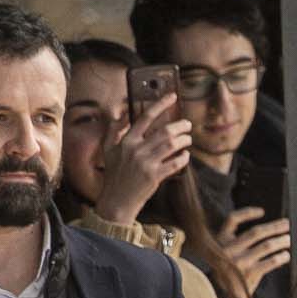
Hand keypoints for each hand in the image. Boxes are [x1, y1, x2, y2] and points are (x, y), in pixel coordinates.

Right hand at [100, 94, 193, 219]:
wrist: (117, 201)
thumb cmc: (114, 174)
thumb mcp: (108, 150)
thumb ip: (113, 130)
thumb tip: (120, 113)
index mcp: (126, 141)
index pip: (146, 117)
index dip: (161, 104)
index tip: (173, 96)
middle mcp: (136, 150)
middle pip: (164, 131)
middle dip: (180, 125)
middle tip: (187, 125)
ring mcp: (146, 164)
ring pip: (172, 145)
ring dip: (184, 140)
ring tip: (188, 139)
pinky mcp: (154, 177)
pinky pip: (174, 163)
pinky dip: (183, 158)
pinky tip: (185, 155)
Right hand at [220, 207, 294, 297]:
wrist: (223, 295)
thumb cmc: (229, 270)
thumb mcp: (224, 252)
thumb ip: (236, 241)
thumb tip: (268, 230)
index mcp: (221, 240)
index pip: (232, 219)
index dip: (247, 213)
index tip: (262, 212)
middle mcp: (229, 249)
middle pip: (256, 232)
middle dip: (275, 227)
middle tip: (287, 225)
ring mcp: (239, 262)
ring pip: (266, 245)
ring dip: (281, 241)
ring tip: (289, 240)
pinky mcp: (249, 273)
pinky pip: (270, 262)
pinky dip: (281, 257)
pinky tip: (286, 255)